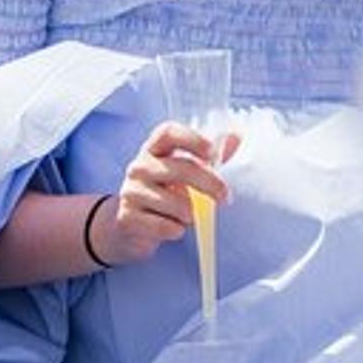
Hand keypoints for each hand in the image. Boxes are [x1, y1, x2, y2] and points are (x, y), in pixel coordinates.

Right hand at [96, 121, 238, 266]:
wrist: (132, 227)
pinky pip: (163, 225)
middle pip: (181, 168)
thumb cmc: (168, 192)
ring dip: (190, 213)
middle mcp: (139, 166)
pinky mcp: (126, 217)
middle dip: (210, 183)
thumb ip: (211, 156)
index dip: (192, 139)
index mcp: (154, 149)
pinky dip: (176, 230)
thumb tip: (236, 136)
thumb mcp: (187, 170)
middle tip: (225, 197)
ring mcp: (130, 191)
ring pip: (174, 202)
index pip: (168, 132)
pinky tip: (174, 228)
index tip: (212, 153)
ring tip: (189, 216)